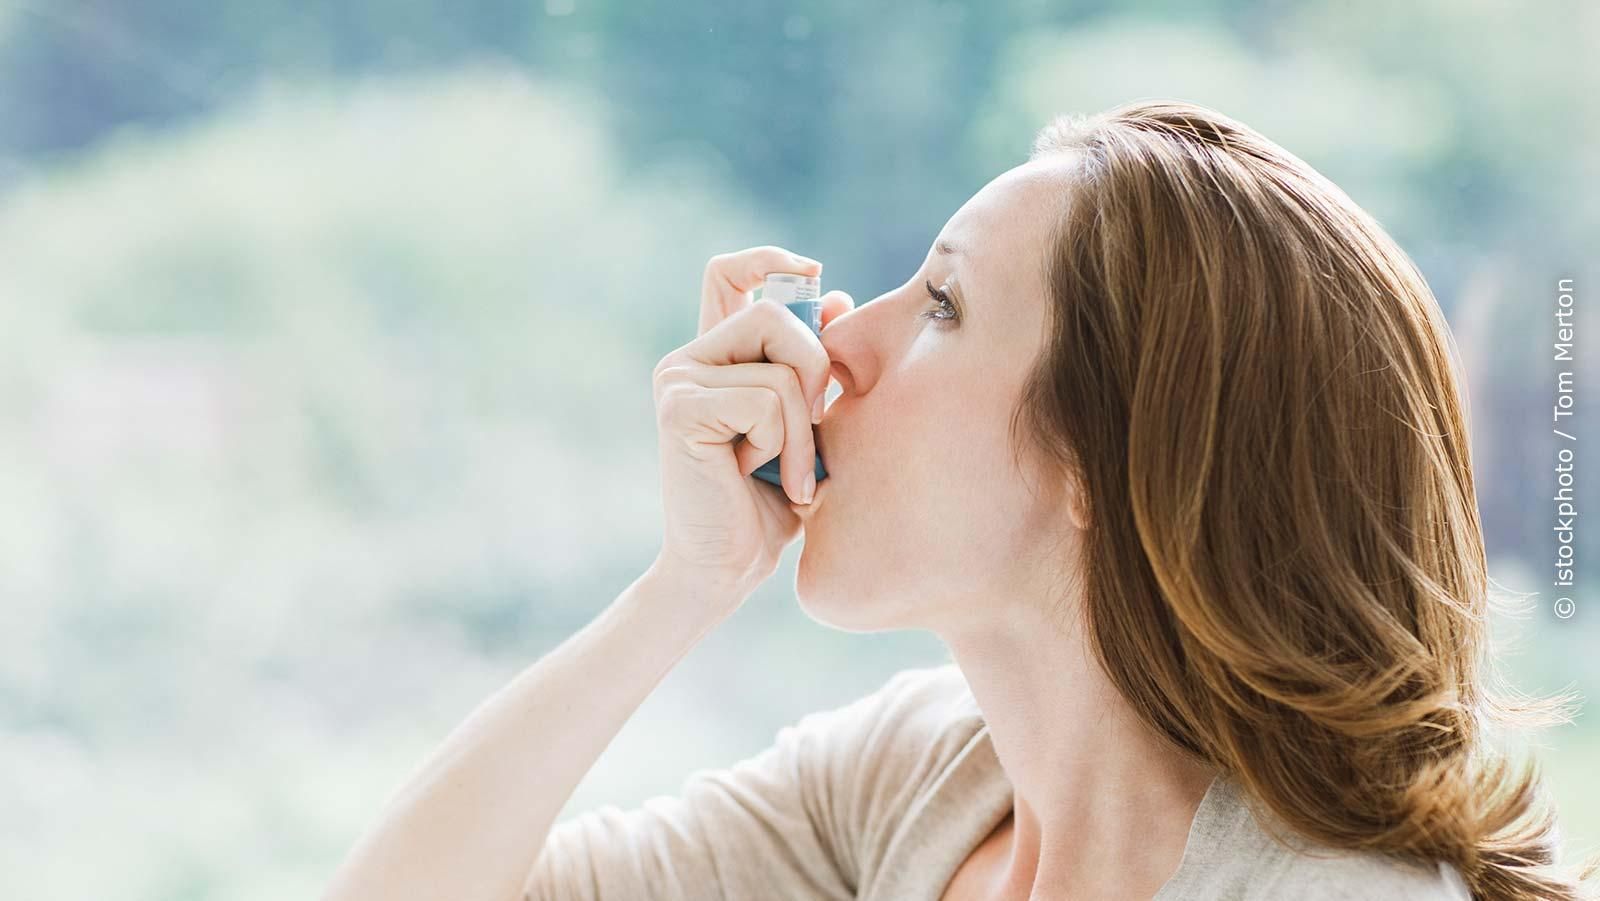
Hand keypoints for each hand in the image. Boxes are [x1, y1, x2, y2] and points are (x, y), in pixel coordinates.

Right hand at [650, 246, 850, 611]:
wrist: (727, 567)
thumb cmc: (772, 501)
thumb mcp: (806, 422)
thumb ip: (814, 364)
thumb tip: (837, 295)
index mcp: (716, 356)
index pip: (728, 273)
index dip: (770, 260)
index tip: (813, 274)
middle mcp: (688, 360)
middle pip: (774, 312)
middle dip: (815, 368)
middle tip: (814, 428)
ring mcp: (678, 379)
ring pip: (779, 364)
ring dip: (804, 429)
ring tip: (788, 472)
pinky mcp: (679, 407)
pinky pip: (764, 400)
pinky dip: (784, 444)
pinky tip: (758, 476)